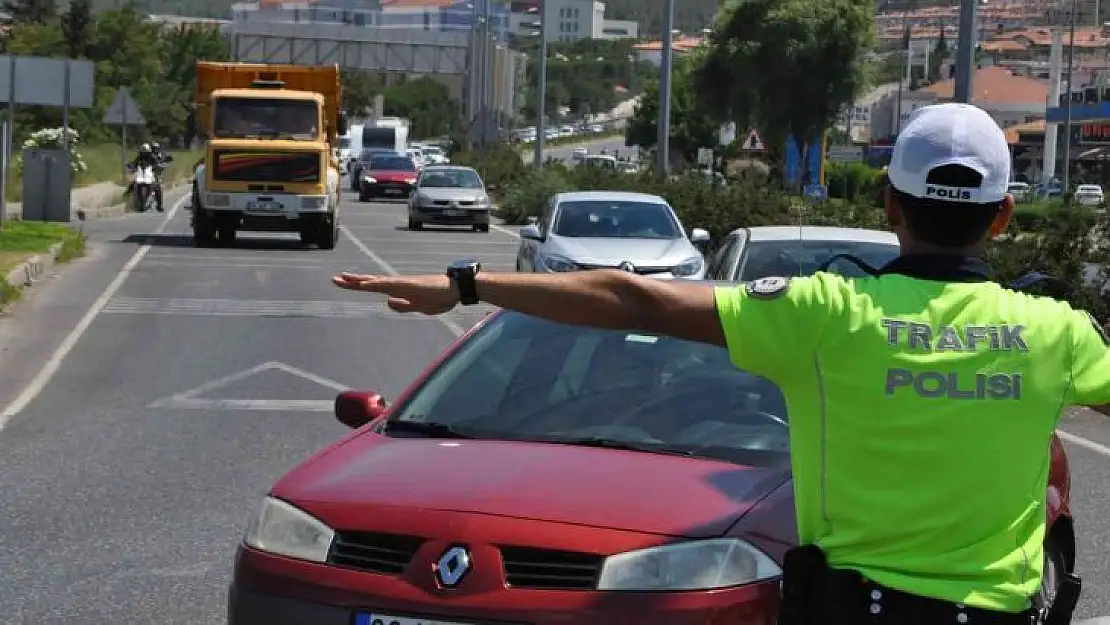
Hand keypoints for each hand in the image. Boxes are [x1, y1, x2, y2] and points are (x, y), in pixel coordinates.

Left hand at [332, 272, 456, 314]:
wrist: (457, 290)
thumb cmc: (441, 297)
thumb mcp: (419, 307)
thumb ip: (404, 305)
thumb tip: (388, 302)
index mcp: (400, 290)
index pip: (375, 286)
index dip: (359, 285)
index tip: (343, 282)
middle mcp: (399, 284)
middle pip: (371, 281)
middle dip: (353, 281)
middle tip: (334, 279)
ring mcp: (403, 283)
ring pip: (376, 281)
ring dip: (360, 281)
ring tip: (343, 279)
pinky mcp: (409, 284)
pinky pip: (388, 284)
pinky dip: (375, 284)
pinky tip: (364, 284)